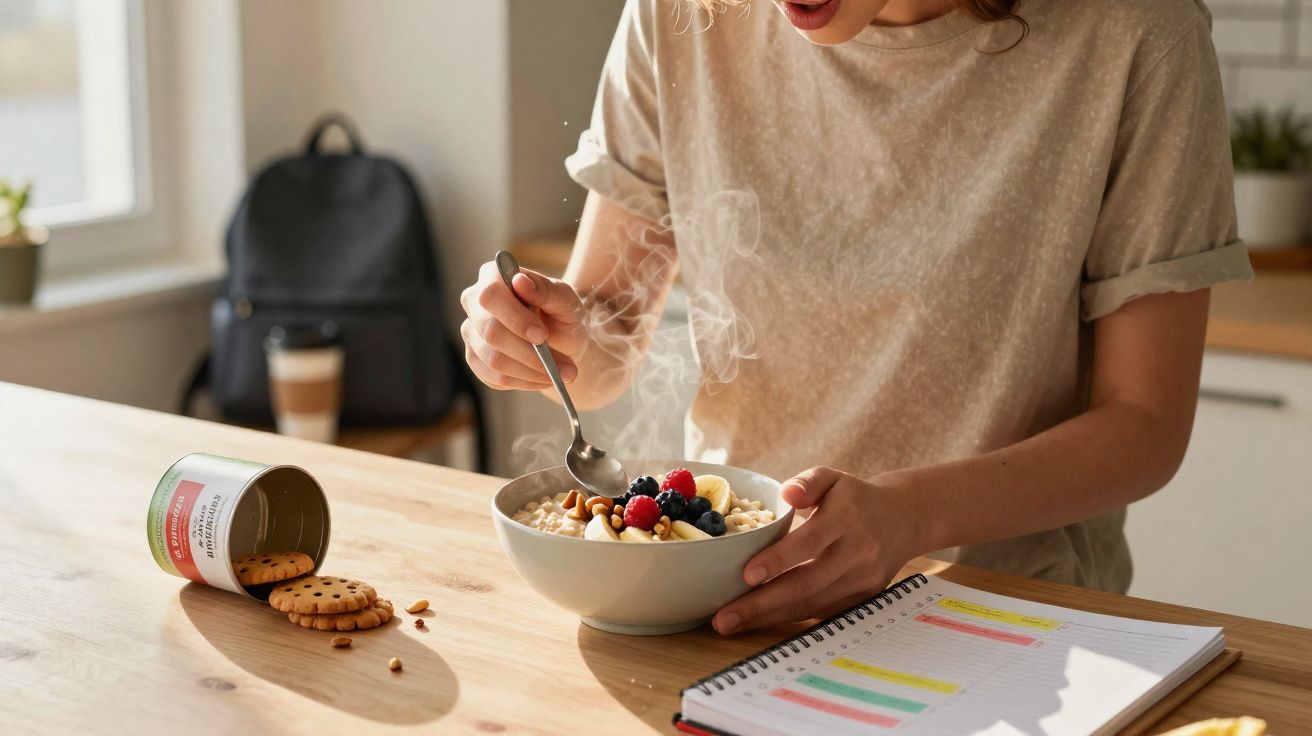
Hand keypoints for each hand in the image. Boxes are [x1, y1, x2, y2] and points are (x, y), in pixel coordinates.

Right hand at [460, 260, 587, 390]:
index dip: (514, 317)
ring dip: (533, 371)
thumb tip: (520, 280)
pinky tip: (544, 377)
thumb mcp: (566, 300)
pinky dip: (525, 381)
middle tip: (561, 364)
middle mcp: (475, 303)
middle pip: (490, 331)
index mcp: (493, 277)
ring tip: (563, 373)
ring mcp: (472, 332)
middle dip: (528, 352)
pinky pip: (495, 378)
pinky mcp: (475, 359)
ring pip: (494, 359)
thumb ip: (546, 289)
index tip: (541, 335)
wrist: (563, 342)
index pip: (490, 295)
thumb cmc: (562, 314)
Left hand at [711, 467, 927, 634]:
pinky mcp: (863, 599)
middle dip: (761, 604)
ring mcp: (863, 581)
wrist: (902, 519)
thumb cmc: (855, 497)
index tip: (746, 575)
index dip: (777, 560)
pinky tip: (760, 622)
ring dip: (769, 618)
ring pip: (811, 605)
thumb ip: (808, 482)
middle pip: (806, 584)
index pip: (809, 542)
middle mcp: (857, 553)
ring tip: (731, 624)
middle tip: (723, 618)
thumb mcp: (832, 477)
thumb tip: (787, 494)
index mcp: (846, 519)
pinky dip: (789, 620)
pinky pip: (822, 613)